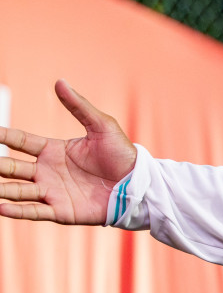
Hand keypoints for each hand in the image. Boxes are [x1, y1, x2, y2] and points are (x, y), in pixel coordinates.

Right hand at [0, 80, 136, 224]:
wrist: (138, 183)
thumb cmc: (122, 154)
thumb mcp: (101, 126)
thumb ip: (79, 106)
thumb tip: (60, 81)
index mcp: (53, 150)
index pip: (19, 141)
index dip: (2, 136)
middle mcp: (46, 171)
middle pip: (12, 167)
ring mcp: (52, 191)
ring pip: (17, 190)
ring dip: (1, 188)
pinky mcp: (61, 211)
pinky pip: (34, 211)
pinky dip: (16, 211)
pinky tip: (0, 207)